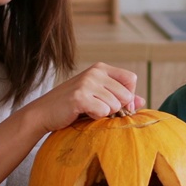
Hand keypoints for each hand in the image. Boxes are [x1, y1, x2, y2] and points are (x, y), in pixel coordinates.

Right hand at [28, 62, 143, 132]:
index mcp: (101, 68)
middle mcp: (95, 72)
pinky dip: (96, 117)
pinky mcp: (80, 96)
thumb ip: (121, 97)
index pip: (131, 79)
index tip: (116, 104)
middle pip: (126, 95)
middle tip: (98, 109)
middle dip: (116, 108)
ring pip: (116, 105)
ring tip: (88, 110)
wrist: (44, 113)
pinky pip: (104, 111)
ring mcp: (87, 83)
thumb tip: (142, 100)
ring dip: (104, 114)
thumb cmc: (73, 106)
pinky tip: (84, 113)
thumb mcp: (98, 97)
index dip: (128, 95)